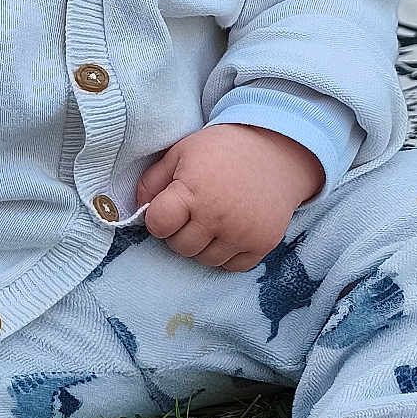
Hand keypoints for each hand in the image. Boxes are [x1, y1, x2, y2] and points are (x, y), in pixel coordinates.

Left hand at [135, 125, 323, 270]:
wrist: (277, 152)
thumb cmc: (222, 150)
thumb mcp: (181, 152)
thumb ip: (153, 181)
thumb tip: (139, 210)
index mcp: (193, 191)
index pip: (158, 225)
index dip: (159, 219)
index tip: (169, 209)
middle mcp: (217, 216)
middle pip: (180, 247)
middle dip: (180, 232)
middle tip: (193, 213)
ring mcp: (242, 233)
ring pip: (205, 260)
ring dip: (203, 245)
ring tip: (212, 220)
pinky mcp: (263, 244)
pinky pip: (231, 266)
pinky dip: (227, 254)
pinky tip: (230, 231)